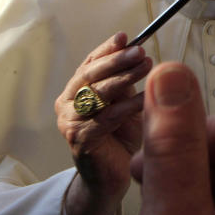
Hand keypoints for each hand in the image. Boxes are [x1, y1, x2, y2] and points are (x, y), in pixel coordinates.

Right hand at [55, 32, 151, 214]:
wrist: (111, 177)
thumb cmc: (119, 137)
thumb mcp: (123, 101)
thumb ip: (125, 80)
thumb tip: (137, 50)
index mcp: (75, 91)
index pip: (89, 63)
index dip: (106, 49)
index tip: (125, 36)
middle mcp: (67, 104)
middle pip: (90, 75)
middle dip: (117, 60)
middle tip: (140, 51)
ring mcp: (71, 123)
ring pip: (97, 94)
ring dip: (124, 78)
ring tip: (147, 66)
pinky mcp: (81, 141)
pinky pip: (107, 118)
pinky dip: (127, 106)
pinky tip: (145, 98)